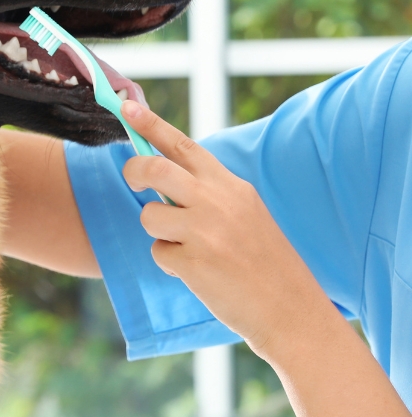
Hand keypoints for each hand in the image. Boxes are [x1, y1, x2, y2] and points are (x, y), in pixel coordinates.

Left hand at [119, 100, 332, 359]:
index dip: (151, 125)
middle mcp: (218, 201)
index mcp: (231, 185)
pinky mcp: (194, 262)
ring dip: (158, 232)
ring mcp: (205, 231)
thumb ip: (208, 193)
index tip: (126, 107)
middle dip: (134, 171)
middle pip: (154, 169)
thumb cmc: (263, 262)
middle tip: (132, 181)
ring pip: (149, 216)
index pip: (183, 146)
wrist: (291, 309)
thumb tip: (162, 176)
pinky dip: (171, 263)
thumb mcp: (245, 213)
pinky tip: (199, 273)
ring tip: (188, 248)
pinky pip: (158, 252)